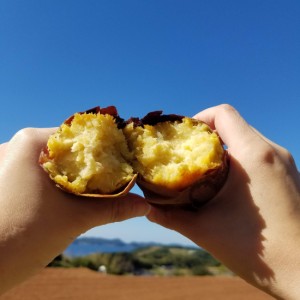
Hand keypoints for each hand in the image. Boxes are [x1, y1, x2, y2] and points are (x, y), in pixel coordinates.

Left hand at [0, 128, 149, 293]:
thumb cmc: (22, 239)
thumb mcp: (74, 218)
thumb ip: (113, 208)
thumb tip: (145, 206)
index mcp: (30, 143)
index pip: (77, 135)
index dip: (103, 147)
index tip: (122, 158)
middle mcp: (16, 146)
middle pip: (65, 148)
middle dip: (89, 162)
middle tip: (114, 174)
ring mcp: (7, 162)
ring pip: (53, 161)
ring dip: (74, 173)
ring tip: (97, 185)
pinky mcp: (5, 179)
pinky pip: (40, 172)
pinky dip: (59, 181)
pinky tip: (73, 193)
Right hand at [147, 104, 299, 298]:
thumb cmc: (260, 254)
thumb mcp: (206, 230)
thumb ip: (171, 216)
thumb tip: (147, 208)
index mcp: (253, 155)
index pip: (223, 113)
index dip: (198, 118)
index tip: (184, 138)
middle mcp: (272, 152)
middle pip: (233, 124)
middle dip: (207, 136)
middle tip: (188, 156)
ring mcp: (284, 162)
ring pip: (246, 138)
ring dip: (223, 148)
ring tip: (204, 171)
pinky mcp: (288, 174)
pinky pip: (258, 154)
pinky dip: (238, 159)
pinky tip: (226, 184)